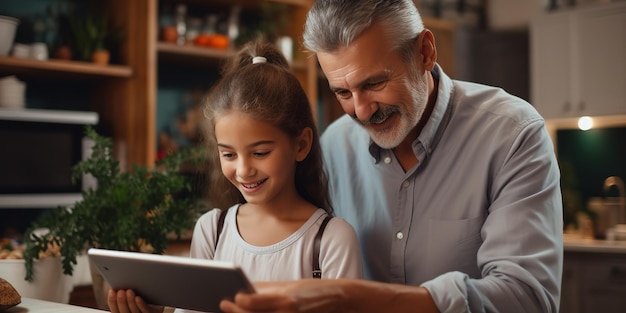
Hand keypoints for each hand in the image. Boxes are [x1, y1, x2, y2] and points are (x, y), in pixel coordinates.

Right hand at [108, 289, 163, 312]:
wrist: (163, 300)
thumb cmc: (145, 296)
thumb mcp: (133, 295)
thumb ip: (126, 292)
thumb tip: (117, 284)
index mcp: (125, 312)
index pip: (115, 310)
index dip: (112, 301)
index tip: (112, 291)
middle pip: (124, 312)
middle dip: (121, 301)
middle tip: (121, 290)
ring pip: (134, 312)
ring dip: (130, 302)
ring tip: (129, 291)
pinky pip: (146, 311)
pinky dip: (141, 305)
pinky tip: (138, 298)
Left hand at [219, 279, 345, 312]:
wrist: (340, 300)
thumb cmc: (313, 291)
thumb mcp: (290, 286)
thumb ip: (266, 289)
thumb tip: (243, 290)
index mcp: (284, 298)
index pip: (251, 302)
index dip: (238, 302)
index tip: (231, 298)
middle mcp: (286, 312)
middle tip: (224, 306)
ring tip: (235, 312)